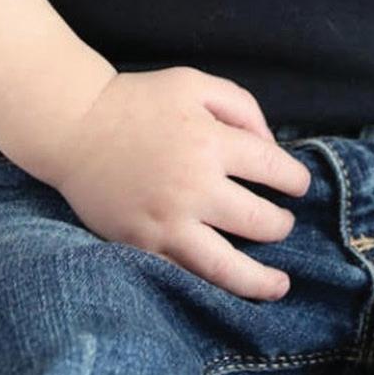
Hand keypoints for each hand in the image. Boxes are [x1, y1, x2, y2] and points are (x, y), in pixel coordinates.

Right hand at [42, 65, 311, 302]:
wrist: (75, 126)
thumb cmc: (140, 101)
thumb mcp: (195, 83)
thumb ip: (241, 107)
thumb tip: (270, 147)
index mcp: (210, 142)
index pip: (273, 168)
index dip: (295, 179)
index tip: (298, 185)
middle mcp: (193, 187)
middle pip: (259, 222)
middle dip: (281, 225)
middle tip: (283, 224)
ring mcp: (166, 223)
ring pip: (226, 268)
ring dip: (260, 280)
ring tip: (279, 285)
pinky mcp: (141, 246)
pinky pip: (184, 278)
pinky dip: (210, 289)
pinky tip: (227, 292)